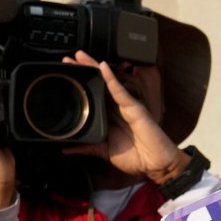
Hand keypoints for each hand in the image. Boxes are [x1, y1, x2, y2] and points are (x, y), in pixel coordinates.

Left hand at [68, 53, 185, 184]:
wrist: (155, 164)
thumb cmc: (135, 156)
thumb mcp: (103, 151)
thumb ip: (86, 147)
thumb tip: (65, 148)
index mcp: (108, 116)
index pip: (92, 95)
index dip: (80, 84)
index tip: (65, 74)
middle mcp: (115, 107)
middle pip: (98, 84)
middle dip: (84, 70)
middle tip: (67, 59)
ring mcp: (125, 105)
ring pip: (107, 82)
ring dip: (94, 68)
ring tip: (80, 56)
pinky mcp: (134, 106)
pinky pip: (120, 90)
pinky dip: (111, 78)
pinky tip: (103, 67)